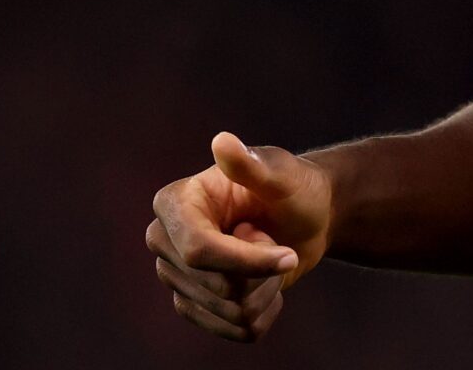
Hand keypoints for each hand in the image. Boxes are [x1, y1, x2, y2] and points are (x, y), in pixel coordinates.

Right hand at [147, 131, 334, 342]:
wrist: (307, 218)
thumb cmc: (294, 188)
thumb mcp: (282, 174)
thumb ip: (251, 165)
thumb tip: (223, 142)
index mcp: (176, 203)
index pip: (198, 251)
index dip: (247, 260)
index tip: (288, 254)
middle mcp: (165, 241)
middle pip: (216, 286)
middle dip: (261, 270)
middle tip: (272, 240)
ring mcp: (176, 276)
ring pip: (228, 312)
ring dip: (265, 290)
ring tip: (268, 257)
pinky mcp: (194, 305)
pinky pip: (236, 330)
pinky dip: (265, 312)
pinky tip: (268, 285)